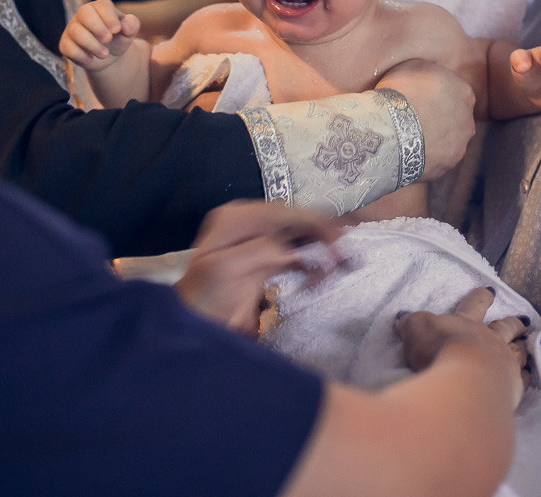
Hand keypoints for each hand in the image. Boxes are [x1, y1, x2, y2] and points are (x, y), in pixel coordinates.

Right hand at [59, 0, 140, 70]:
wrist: (109, 56)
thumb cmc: (119, 39)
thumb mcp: (129, 32)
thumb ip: (132, 25)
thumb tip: (125, 26)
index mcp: (100, 7)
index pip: (102, 5)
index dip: (109, 17)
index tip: (117, 30)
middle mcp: (83, 14)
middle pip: (84, 12)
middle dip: (97, 27)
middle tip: (108, 39)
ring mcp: (72, 28)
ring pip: (75, 31)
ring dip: (91, 44)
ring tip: (104, 54)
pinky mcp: (66, 43)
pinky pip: (67, 47)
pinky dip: (80, 55)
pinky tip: (90, 59)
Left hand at [176, 200, 342, 334]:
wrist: (193, 329)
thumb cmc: (203, 300)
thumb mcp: (225, 271)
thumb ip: (258, 253)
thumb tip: (291, 250)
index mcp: (236, 218)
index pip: (282, 211)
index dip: (313, 222)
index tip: (338, 240)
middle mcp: (249, 224)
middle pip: (295, 220)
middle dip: (323, 234)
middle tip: (347, 254)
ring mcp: (258, 242)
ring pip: (299, 235)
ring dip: (322, 246)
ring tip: (343, 262)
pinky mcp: (266, 261)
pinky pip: (297, 252)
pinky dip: (313, 260)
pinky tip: (325, 272)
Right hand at [378, 60, 475, 179]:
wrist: (390, 129)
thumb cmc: (399, 93)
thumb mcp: (413, 67)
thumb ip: (429, 71)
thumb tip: (429, 74)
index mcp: (463, 92)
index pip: (457, 93)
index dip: (438, 96)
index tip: (422, 99)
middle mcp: (468, 119)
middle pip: (456, 118)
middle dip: (440, 118)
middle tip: (416, 119)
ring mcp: (460, 144)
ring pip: (450, 141)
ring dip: (435, 139)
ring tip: (410, 138)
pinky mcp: (448, 165)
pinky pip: (439, 159)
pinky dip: (428, 156)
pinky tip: (410, 152)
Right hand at [395, 286, 529, 409]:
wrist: (464, 381)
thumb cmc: (438, 350)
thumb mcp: (416, 329)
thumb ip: (411, 323)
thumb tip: (403, 318)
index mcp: (467, 322)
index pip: (474, 304)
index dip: (481, 297)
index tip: (490, 291)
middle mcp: (489, 339)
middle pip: (505, 326)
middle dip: (513, 321)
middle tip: (523, 318)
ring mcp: (504, 362)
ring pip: (519, 350)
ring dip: (523, 346)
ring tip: (528, 344)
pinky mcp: (513, 386)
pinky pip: (524, 378)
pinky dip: (528, 375)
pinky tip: (531, 376)